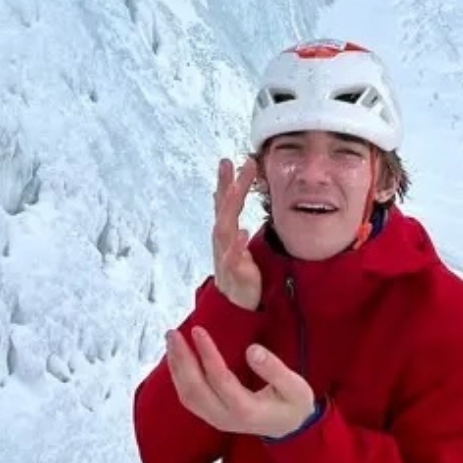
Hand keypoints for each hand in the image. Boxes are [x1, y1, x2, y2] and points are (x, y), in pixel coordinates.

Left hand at [164, 329, 318, 437]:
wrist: (290, 429)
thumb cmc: (293, 405)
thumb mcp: (295, 387)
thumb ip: (275, 370)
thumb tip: (252, 350)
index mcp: (246, 410)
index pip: (220, 379)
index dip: (207, 354)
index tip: (198, 330)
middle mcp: (226, 418)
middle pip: (195, 389)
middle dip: (182, 359)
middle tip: (173, 333)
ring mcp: (216, 420)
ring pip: (187, 395)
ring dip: (176, 367)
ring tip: (171, 341)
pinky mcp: (212, 416)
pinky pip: (189, 398)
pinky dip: (179, 377)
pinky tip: (176, 358)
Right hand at [212, 157, 262, 309]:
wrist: (234, 302)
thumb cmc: (234, 268)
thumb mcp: (231, 239)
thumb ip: (226, 215)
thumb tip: (220, 192)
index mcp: (225, 231)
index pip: (224, 202)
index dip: (225, 182)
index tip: (229, 160)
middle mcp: (222, 240)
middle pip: (223, 209)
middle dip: (227, 186)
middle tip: (230, 164)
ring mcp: (226, 255)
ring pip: (224, 228)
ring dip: (228, 208)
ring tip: (235, 190)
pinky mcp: (234, 272)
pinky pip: (232, 258)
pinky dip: (236, 245)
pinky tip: (242, 232)